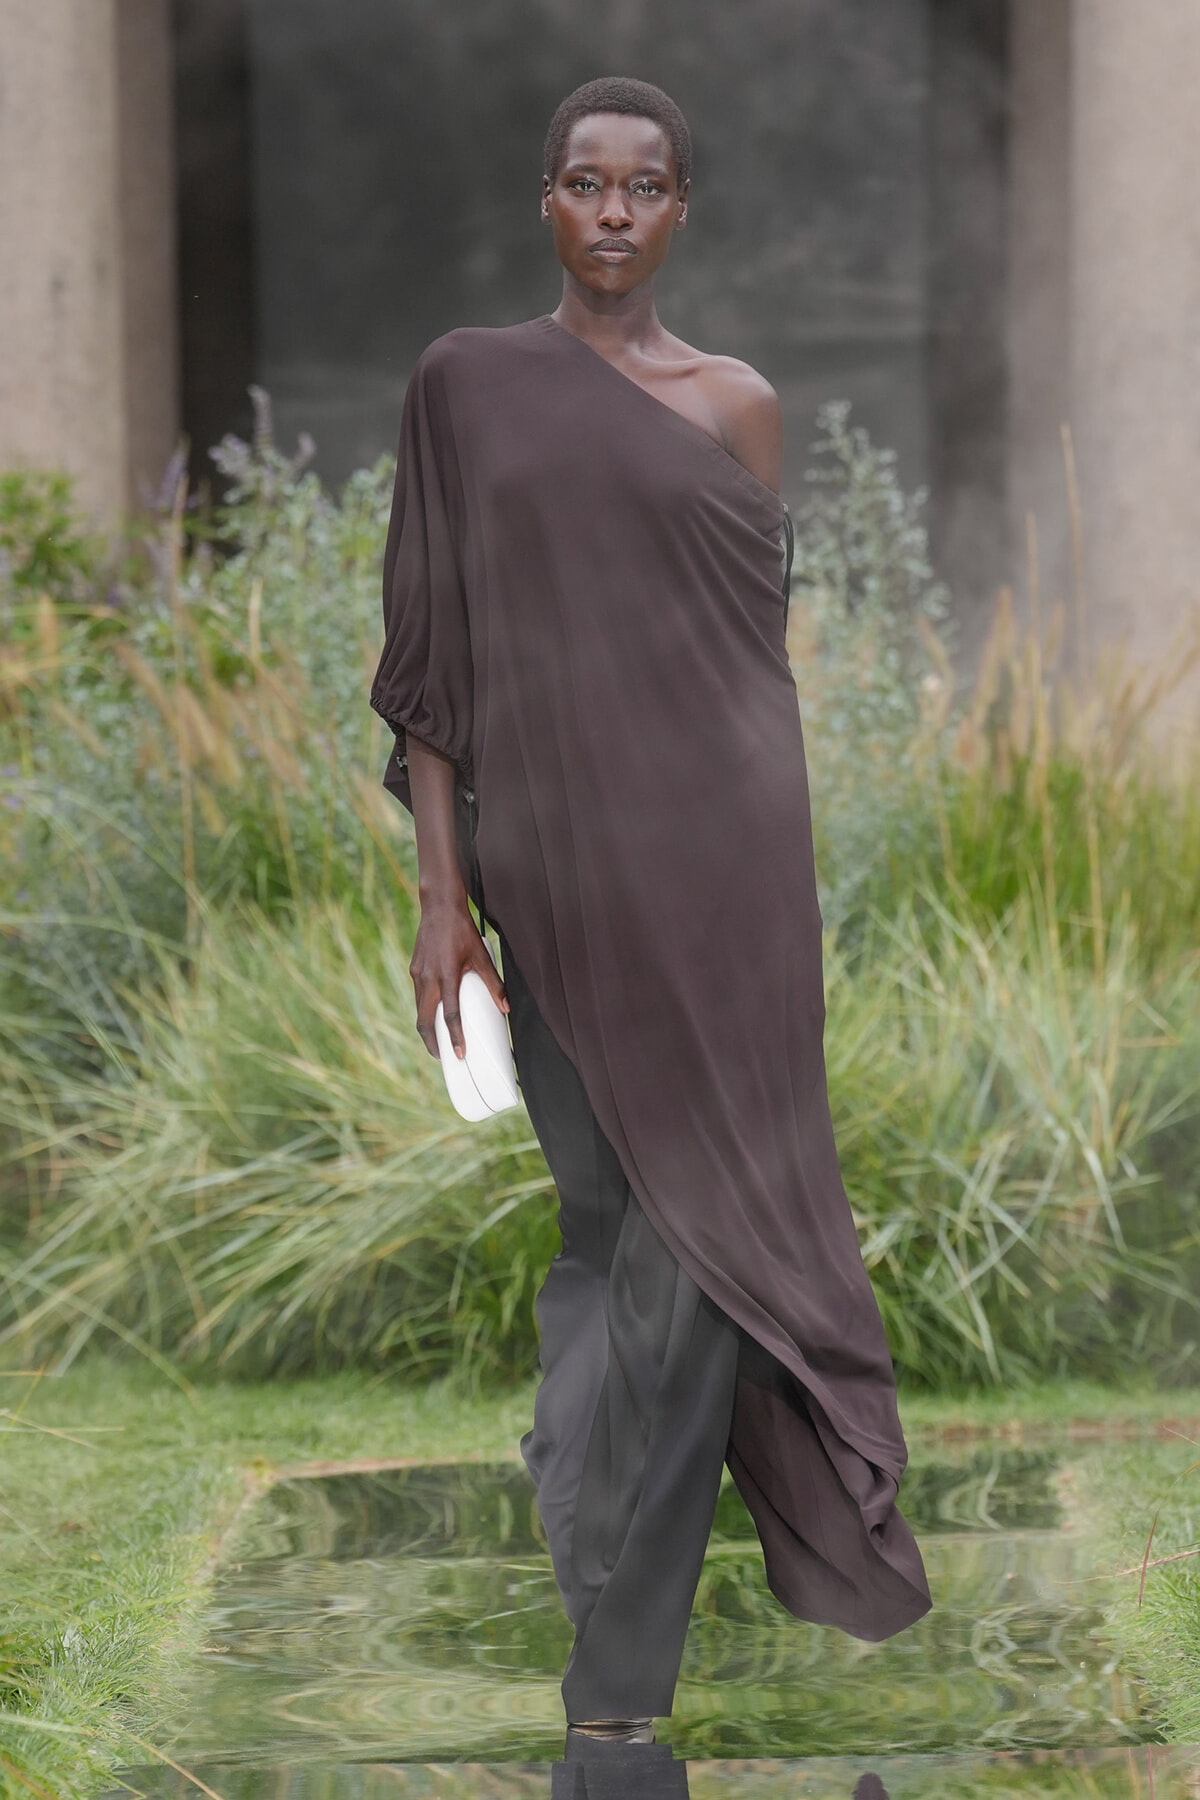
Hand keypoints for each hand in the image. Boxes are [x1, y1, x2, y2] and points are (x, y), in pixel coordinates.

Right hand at [410, 895, 508, 1059]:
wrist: (439, 907)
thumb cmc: (462, 930)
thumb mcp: (482, 956)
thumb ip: (493, 983)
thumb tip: (505, 1007)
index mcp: (447, 976)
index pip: (450, 1015)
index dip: (455, 1037)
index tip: (459, 1054)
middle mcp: (428, 978)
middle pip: (424, 1020)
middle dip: (431, 1042)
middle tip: (442, 1056)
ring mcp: (418, 974)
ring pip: (418, 1009)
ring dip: (426, 1027)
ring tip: (437, 1040)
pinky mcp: (414, 969)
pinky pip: (417, 996)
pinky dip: (424, 1010)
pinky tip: (433, 1013)